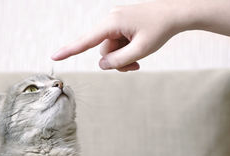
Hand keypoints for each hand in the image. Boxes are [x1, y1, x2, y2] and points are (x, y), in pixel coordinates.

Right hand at [51, 1, 182, 71]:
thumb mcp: (140, 50)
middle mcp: (111, 20)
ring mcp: (116, 21)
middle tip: (136, 67)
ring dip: (123, 57)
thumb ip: (119, 60)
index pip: (86, 40)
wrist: (175, 13)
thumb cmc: (160, 29)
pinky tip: (139, 50)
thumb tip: (102, 65)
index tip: (54, 56)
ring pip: (111, 49)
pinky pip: (118, 42)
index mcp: (112, 23)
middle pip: (103, 50)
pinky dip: (126, 50)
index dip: (70, 50)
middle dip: (117, 61)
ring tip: (140, 59)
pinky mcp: (122, 24)